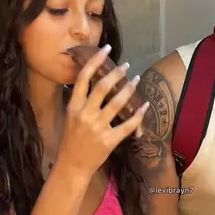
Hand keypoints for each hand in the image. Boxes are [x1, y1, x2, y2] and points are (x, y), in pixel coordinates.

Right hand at [59, 44, 148, 177]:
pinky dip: (138, 115)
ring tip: (136, 79)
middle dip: (116, 73)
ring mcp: (97, 128)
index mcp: (74, 107)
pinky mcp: (109, 140)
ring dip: (129, 89)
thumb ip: (81, 101)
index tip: (106, 49)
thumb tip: (95, 80)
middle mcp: (85, 114)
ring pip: (117, 103)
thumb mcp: (71, 116)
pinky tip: (144, 106)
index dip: (95, 61)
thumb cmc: (71, 140)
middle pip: (102, 87)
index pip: (83, 79)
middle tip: (126, 65)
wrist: (72, 166)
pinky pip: (127, 125)